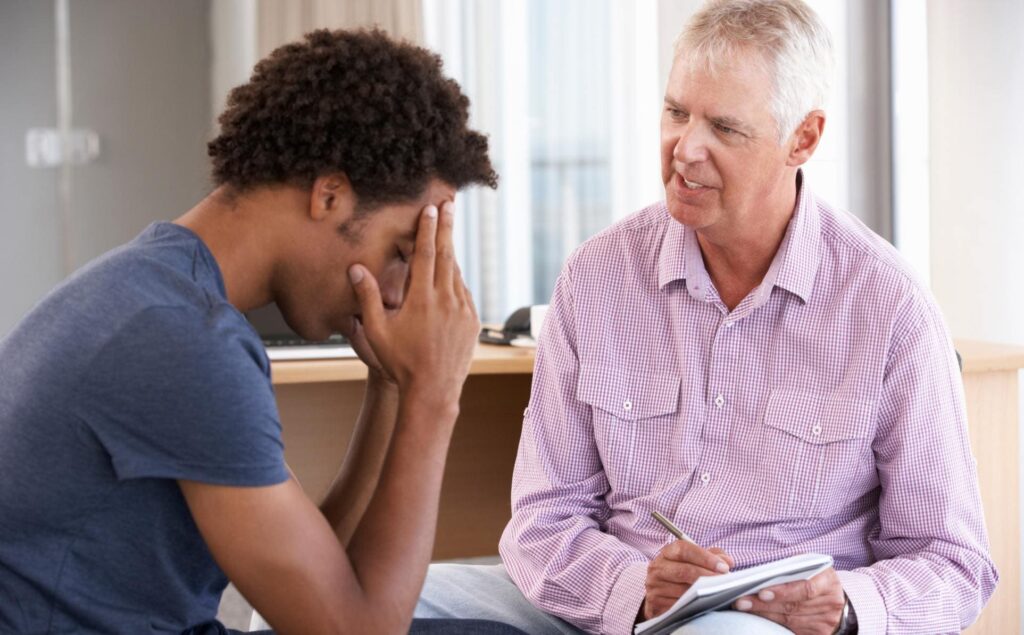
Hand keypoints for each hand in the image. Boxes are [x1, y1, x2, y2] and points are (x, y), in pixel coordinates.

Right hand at [348, 201, 478, 407]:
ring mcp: (463, 311)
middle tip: (449, 205)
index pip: (425, 254)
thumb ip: (367, 298)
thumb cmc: (400, 363)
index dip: (428, 229)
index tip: (432, 209)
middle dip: (447, 228)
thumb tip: (356, 268)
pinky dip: (456, 281)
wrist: (433, 392)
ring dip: (450, 254)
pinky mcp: (472, 322)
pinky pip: (464, 294)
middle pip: (446, 255)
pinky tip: (450, 277)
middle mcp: (446, 300)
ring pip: (456, 274)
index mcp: (422, 299)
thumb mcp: (377, 331)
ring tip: (446, 237)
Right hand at [641, 540, 734, 620]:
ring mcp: (655, 587)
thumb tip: (728, 561)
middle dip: (707, 576)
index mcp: (667, 553)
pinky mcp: (656, 604)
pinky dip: (694, 606)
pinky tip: (706, 605)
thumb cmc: (684, 572)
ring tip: (719, 593)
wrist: (662, 591)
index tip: (724, 567)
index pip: (683, 550)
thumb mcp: (696, 559)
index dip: (705, 557)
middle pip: (683, 571)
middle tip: (724, 581)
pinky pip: (678, 606)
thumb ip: (713, 555)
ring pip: (682, 591)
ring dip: (703, 593)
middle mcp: (657, 568)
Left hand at [733, 567, 844, 633]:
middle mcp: (830, 602)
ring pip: (790, 621)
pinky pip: (793, 630)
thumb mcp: (807, 564)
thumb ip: (790, 566)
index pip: (806, 588)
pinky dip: (773, 624)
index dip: (784, 591)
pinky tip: (757, 618)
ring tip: (744, 608)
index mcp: (828, 580)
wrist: (835, 598)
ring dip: (764, 615)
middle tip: (741, 601)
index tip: (762, 592)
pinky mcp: (819, 633)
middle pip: (794, 606)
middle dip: (764, 604)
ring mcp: (826, 621)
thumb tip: (763, 573)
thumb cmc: (813, 575)